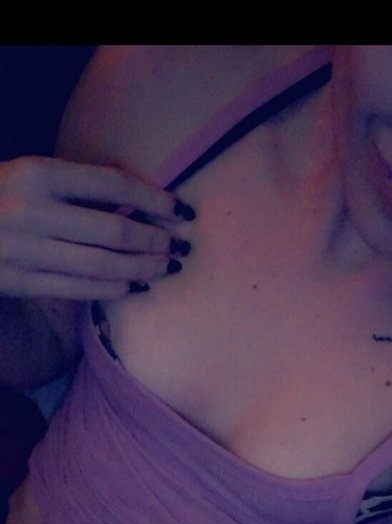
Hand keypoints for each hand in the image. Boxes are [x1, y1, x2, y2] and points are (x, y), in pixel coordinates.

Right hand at [0, 156, 193, 300]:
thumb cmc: (2, 196)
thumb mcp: (32, 176)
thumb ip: (77, 187)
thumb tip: (140, 205)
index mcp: (37, 172)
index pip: (112, 183)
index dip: (153, 199)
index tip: (180, 210)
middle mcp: (31, 209)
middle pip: (113, 229)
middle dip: (155, 240)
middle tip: (180, 247)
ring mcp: (23, 249)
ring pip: (100, 264)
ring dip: (140, 268)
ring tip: (165, 268)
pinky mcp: (16, 281)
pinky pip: (75, 288)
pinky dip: (110, 290)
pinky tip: (133, 287)